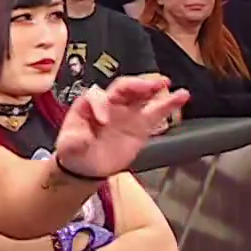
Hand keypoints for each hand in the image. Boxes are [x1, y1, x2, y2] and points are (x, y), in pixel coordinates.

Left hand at [53, 75, 187, 178]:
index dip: (102, 106)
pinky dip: (169, 105)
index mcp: (90, 105)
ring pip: (143, 96)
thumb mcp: (68, 146)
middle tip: (149, 85)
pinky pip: (156, 113)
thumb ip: (74, 141)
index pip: (98, 96)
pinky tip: (181, 96)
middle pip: (125, 88)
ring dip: (154, 88)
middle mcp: (111, 104)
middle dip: (136, 85)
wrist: (86, 166)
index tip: (104, 121)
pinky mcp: (141, 126)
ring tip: (166, 83)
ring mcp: (128, 114)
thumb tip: (81, 139)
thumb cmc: (74, 150)